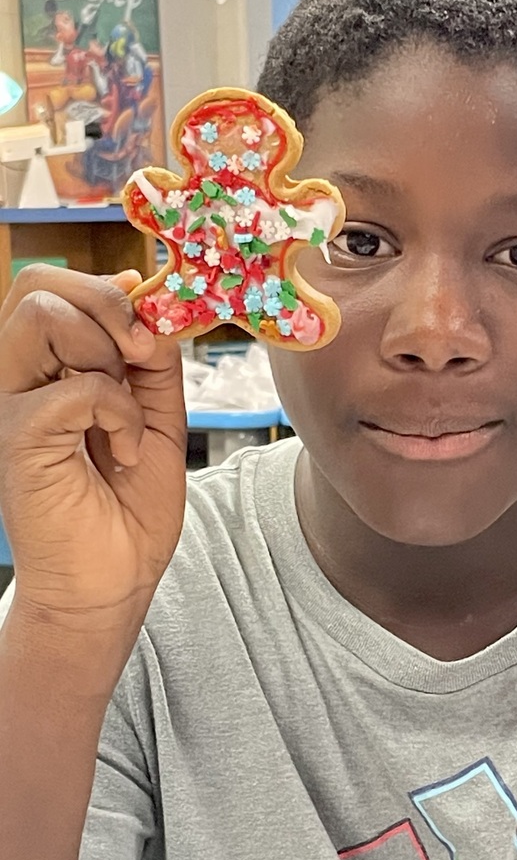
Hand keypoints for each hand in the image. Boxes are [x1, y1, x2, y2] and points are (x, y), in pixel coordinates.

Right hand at [0, 266, 186, 623]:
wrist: (116, 576)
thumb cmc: (130, 502)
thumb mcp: (158, 413)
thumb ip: (152, 358)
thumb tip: (147, 296)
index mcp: (48, 364)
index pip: (51, 283)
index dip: (106, 288)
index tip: (150, 328)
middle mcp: (20, 376)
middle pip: (38, 284)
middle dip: (106, 304)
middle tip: (141, 354)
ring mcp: (12, 403)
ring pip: (43, 315)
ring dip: (107, 354)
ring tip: (126, 410)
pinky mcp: (18, 436)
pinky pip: (76, 385)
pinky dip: (119, 412)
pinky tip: (123, 449)